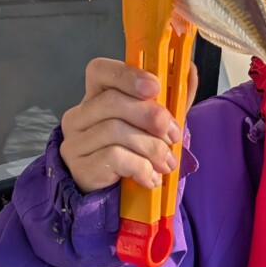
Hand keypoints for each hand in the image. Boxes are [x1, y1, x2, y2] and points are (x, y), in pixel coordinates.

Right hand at [60, 58, 198, 193]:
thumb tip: (189, 70)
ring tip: (166, 163)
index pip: (100, 71)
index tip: (155, 87)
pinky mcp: (80, 167)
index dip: (127, 75)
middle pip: (112, 101)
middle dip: (150, 116)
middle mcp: (79, 115)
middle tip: (174, 135)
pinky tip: (150, 177)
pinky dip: (140, 167)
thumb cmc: (131, 152)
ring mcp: (75, 141)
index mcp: (96, 96)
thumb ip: (170, 98)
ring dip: (151, 147)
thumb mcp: (152, 124)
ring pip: (114, 130)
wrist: (109, 196)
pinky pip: (113, 157)